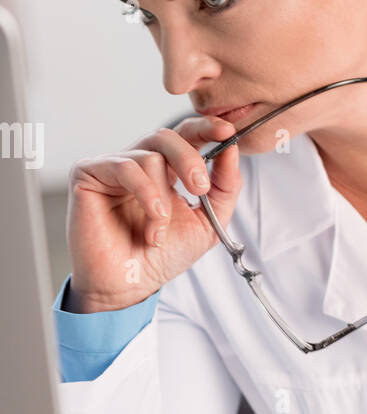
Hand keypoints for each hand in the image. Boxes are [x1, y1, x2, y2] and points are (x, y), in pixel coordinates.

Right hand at [66, 115, 241, 309]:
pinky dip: (146, 193)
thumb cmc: (162, 257)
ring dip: (163, 198)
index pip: (185, 136)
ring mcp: (112, 166)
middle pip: (167, 136)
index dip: (206, 128)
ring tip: (159, 231)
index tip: (228, 132)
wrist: (129, 285)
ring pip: (150, 156)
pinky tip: (151, 221)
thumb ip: (224, 188)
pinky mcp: (88, 173)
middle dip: (190, 159)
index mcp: (165, 171)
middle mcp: (139, 164)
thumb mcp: (207, 223)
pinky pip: (125, 167)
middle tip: (200, 188)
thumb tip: (232, 150)